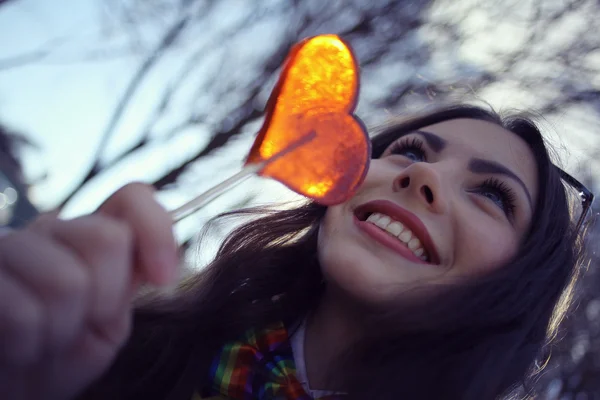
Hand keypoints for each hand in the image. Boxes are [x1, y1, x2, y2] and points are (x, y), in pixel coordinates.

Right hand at [0, 183, 177, 399]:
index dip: (157, 231)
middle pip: (107, 239)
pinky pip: (23, 314)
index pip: (132, 197)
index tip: (163, 278)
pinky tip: (20, 349)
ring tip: (47, 341)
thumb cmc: (58, 357)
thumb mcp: (106, 328)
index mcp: (88, 238)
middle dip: (107, 297)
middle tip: (83, 324)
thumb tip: (152, 264)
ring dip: (64, 330)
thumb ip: (127, 288)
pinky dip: (30, 347)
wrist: (10, 390)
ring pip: (67, 282)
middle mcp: (48, 233)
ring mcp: (7, 250)